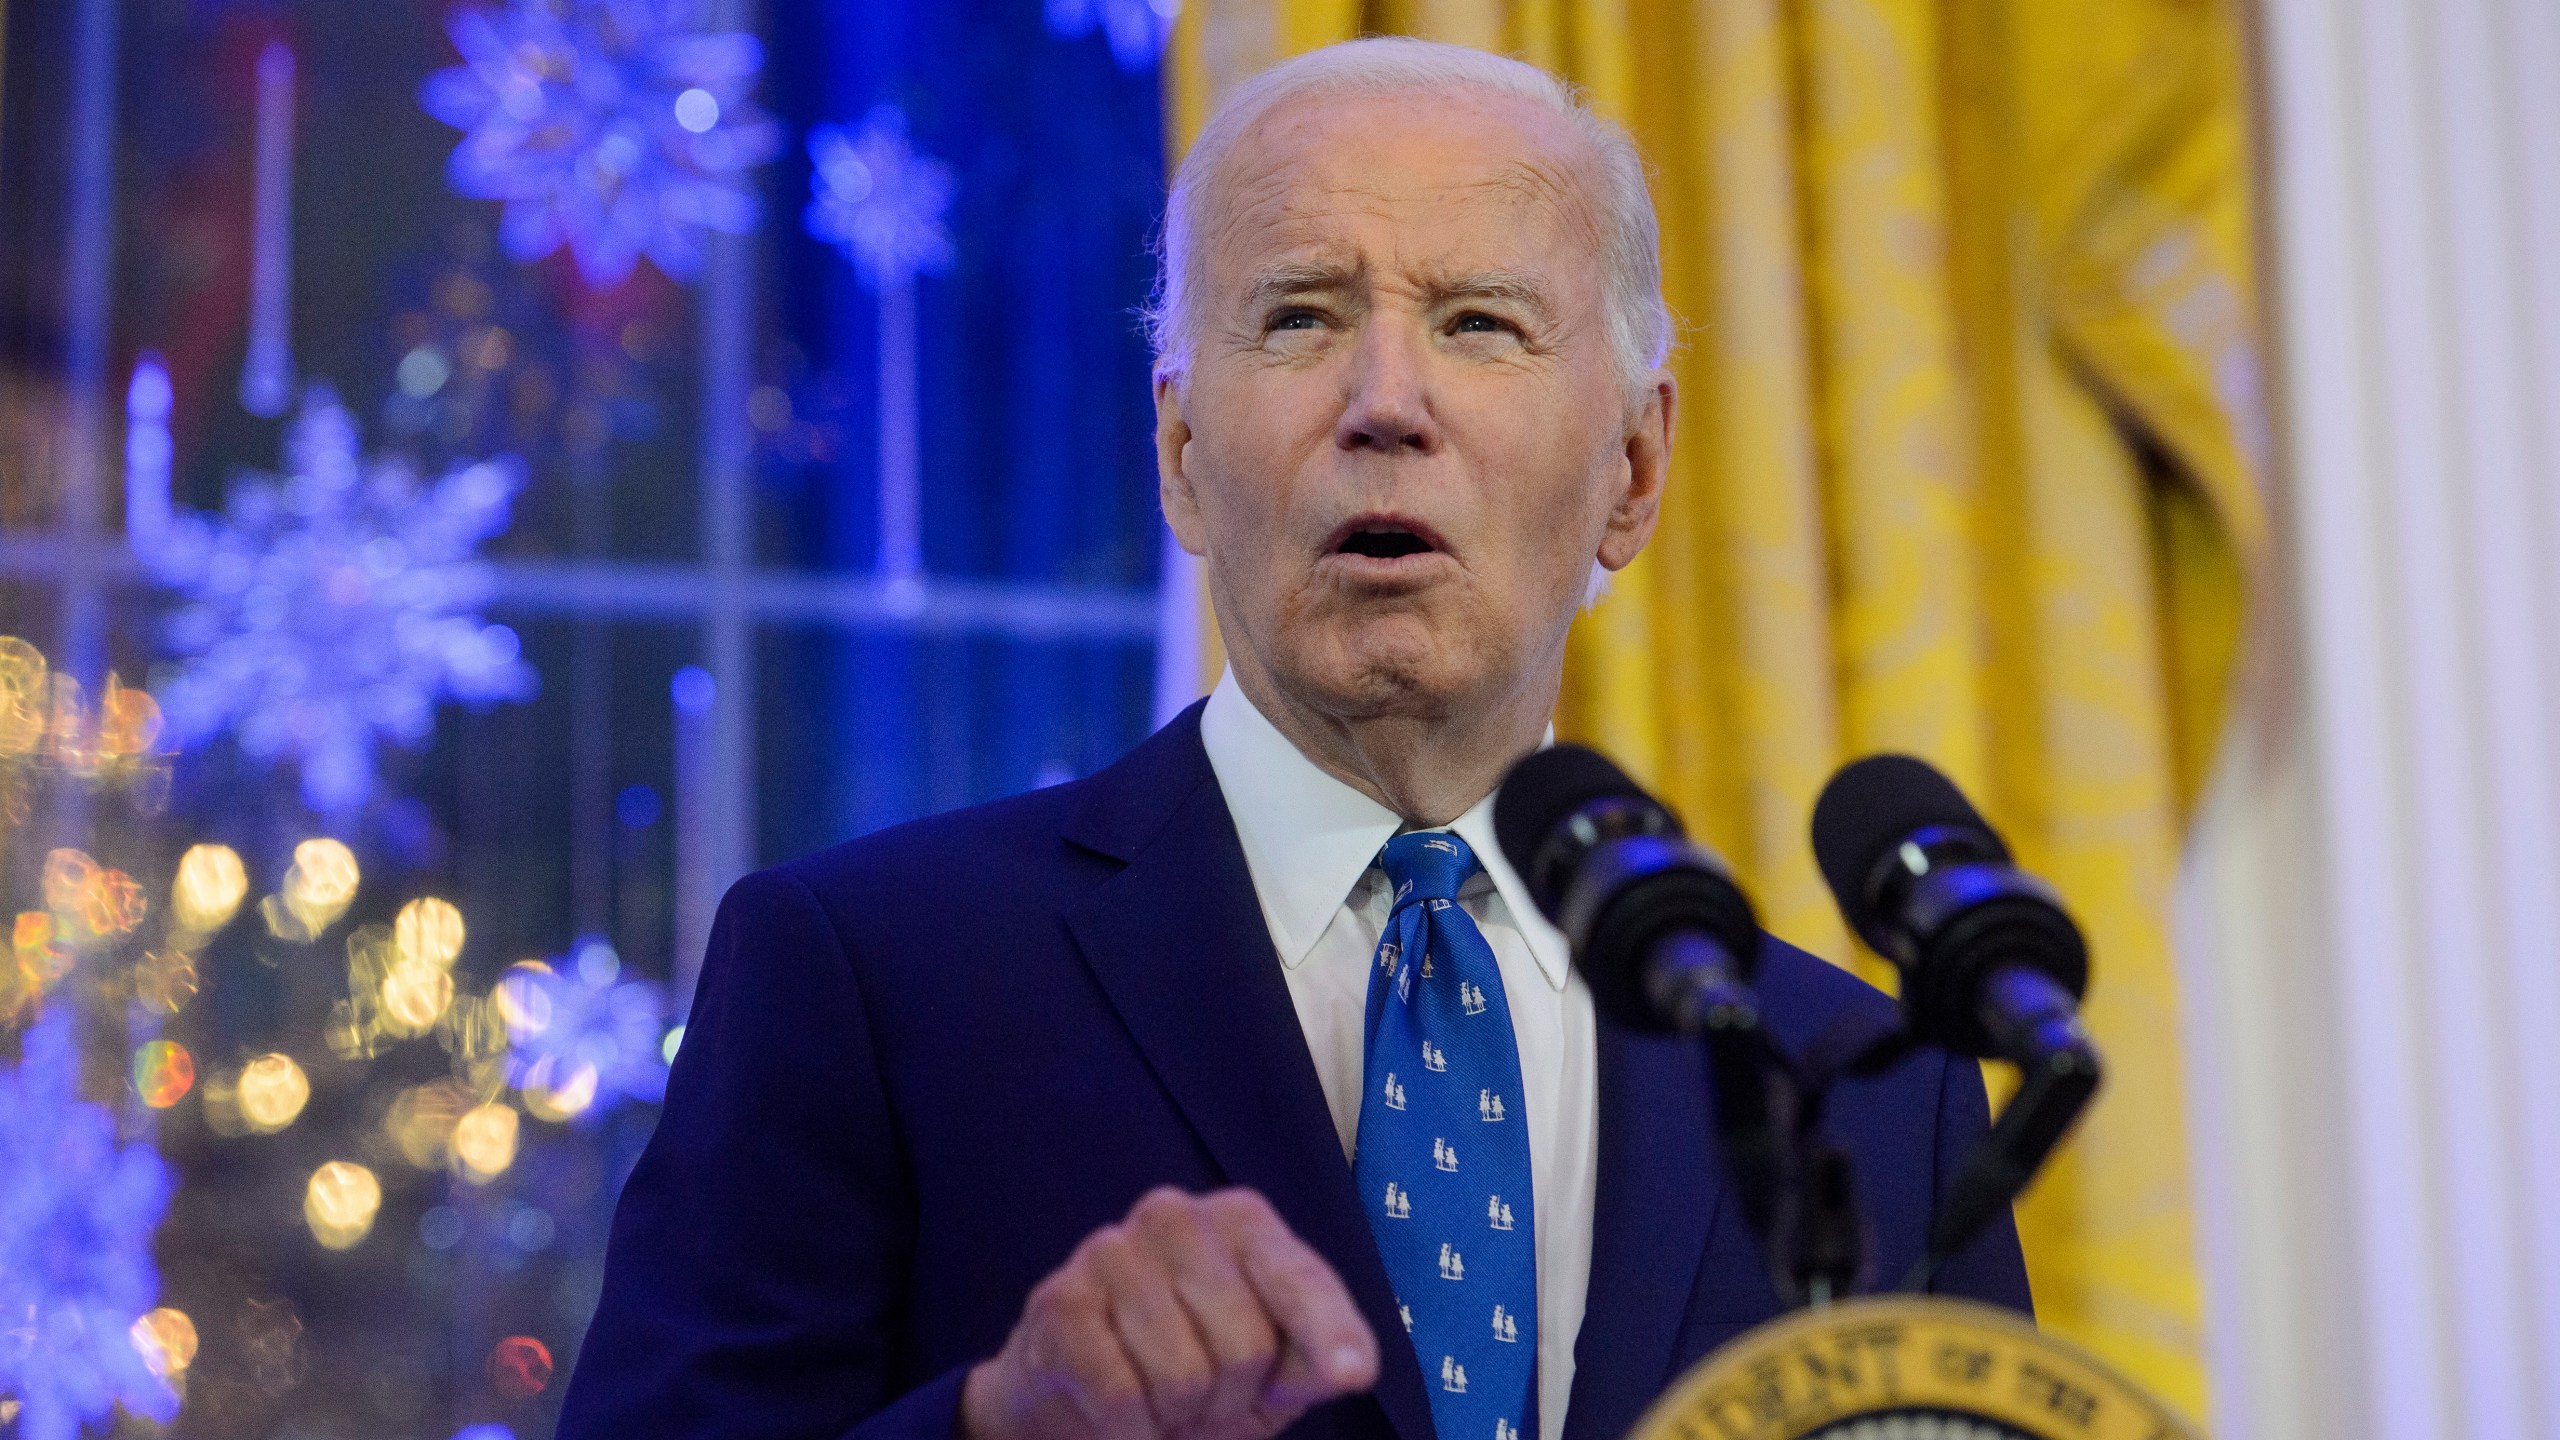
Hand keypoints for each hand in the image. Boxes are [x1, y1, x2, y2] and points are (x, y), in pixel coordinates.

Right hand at [960, 1187, 1379, 1439]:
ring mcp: (1110, 1251)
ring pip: (1183, 1375)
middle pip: (1245, 1346)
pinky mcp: (1058, 1301)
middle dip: (1229, 1397)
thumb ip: (1313, 1360)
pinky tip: (1120, 1412)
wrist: (1079, 1399)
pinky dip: (1129, 1430)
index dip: (1329, 1331)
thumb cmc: (1195, 1371)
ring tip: (1160, 1398)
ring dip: (1175, 1415)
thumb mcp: (1271, 1372)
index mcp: (1242, 1222)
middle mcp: (1174, 1216)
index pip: (1300, 1281)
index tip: (1353, 1373)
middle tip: (1204, 1395)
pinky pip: (1120, 1394)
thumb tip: (1350, 1367)